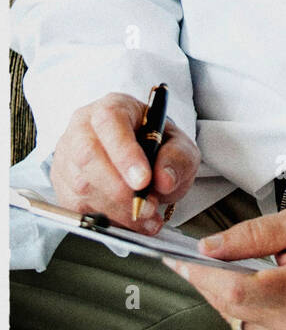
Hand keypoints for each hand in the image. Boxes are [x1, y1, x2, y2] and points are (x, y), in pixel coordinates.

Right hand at [51, 92, 199, 234]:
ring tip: (147, 216)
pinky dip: (107, 221)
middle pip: (88, 155)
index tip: (144, 180)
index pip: (110, 121)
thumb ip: (177, 157)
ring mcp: (68, 156)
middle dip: (118, 188)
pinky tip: (131, 222)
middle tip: (147, 206)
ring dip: (117, 210)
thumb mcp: (180, 145)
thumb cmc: (156, 146)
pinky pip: (77, 208)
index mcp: (114, 107)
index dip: (124, 152)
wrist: (142, 161)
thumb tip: (163, 179)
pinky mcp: (62, 185)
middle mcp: (83, 127)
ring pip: (82, 185)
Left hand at [163, 207, 285, 329]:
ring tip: (220, 265)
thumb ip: (254, 234)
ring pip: (233, 319)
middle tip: (185, 256)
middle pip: (226, 307)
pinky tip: (243, 282)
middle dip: (202, 279)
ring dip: (220, 293)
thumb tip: (210, 246)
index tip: (177, 257)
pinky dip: (238, 304)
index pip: (233, 291)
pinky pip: (248, 326)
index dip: (200, 275)